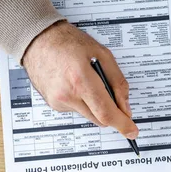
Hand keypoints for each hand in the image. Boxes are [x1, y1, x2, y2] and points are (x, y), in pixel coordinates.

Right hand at [22, 21, 138, 138]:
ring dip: (96, 105)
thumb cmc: (69, 43)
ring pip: (89, 115)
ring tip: (89, 82)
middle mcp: (67, 95)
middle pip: (99, 119)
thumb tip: (125, 107)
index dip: (122, 124)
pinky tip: (77, 83)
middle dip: (111, 112)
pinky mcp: (54, 105)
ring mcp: (58, 102)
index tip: (132, 131)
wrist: (38, 40)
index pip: (105, 112)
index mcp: (81, 79)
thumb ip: (118, 83)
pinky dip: (83, 101)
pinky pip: (78, 110)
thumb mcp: (103, 55)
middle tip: (113, 95)